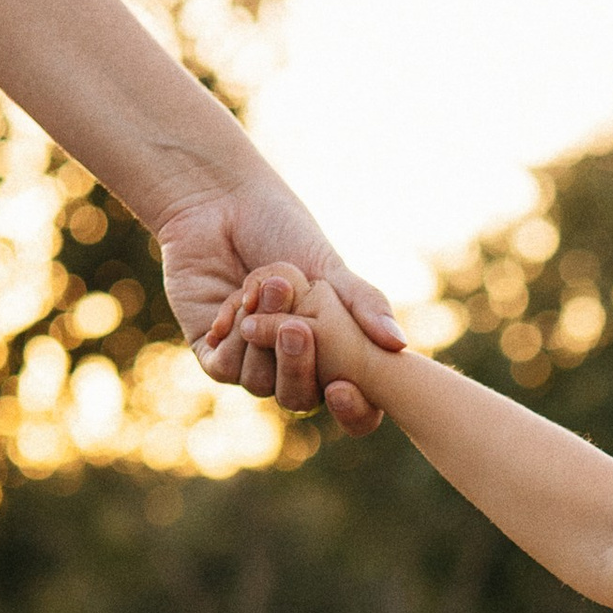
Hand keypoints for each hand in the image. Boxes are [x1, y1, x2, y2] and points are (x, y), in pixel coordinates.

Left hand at [158, 172, 404, 414]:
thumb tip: (399, 344)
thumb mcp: (330, 267)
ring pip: (260, 385)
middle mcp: (292, 366)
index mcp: (331, 353)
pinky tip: (239, 298)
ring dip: (265, 337)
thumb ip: (364, 304)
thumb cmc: (282, 230)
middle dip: (298, 368)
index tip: (343, 388)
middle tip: (297, 328)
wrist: (221, 202)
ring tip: (269, 285)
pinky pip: (226, 369)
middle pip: (301, 399)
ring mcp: (251, 363)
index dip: (353, 410)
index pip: (352, 406)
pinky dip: (235, 334)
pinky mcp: (212, 354)